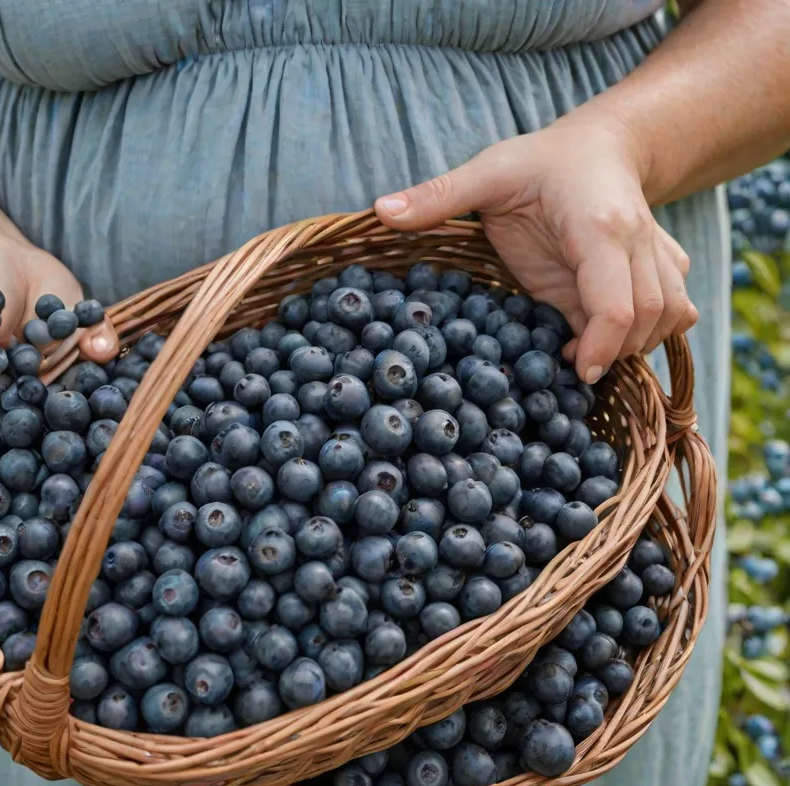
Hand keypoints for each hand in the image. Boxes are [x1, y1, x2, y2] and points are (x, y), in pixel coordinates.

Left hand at [374, 118, 698, 383]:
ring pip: (671, 316)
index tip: (575, 370)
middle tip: (570, 368)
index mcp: (600, 228)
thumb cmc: (542, 160)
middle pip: (647, 318)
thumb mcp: (488, 172)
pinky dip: (652, 333)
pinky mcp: (657, 269)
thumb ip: (438, 195)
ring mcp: (655, 257)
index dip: (600, 346)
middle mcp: (639, 244)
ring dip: (636, 346)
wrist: (604, 145)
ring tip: (587, 355)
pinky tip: (612, 339)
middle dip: (613, 353)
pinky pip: (677, 309)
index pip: (618, 301)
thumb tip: (380, 211)